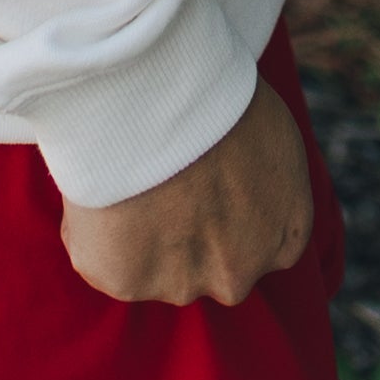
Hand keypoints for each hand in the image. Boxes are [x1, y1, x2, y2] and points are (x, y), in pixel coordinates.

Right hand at [61, 77, 313, 309]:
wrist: (162, 97)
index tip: (200, 182)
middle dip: (184, 233)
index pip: (259, 245)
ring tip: (121, 174)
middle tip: (155, 177)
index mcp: (285, 238)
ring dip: (137, 235)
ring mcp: (182, 284)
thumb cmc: (217, 96)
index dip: (224, 214)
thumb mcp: (270, 134)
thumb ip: (260, 177)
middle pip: (208, 265)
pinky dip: (94, 232)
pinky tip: (96, 189)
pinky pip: (103, 262)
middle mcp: (240, 275)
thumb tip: (231, 176)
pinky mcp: (126, 283)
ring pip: (153, 268)